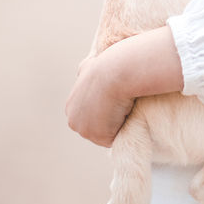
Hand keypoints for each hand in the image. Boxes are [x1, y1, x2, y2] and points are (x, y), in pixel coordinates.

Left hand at [65, 28, 185, 146]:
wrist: (116, 70)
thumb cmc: (106, 65)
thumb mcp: (88, 65)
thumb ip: (84, 70)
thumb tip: (85, 66)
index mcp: (71, 107)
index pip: (91, 116)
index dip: (106, 110)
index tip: (119, 101)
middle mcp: (74, 121)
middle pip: (96, 128)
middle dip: (110, 121)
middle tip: (126, 107)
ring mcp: (86, 131)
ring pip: (107, 134)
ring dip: (118, 125)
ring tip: (129, 109)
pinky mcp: (100, 136)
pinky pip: (117, 138)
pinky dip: (125, 129)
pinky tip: (131, 114)